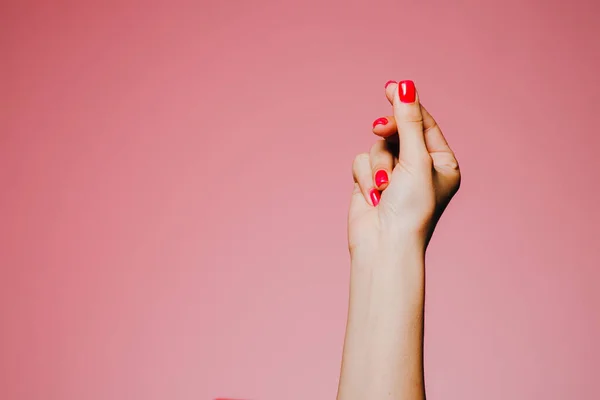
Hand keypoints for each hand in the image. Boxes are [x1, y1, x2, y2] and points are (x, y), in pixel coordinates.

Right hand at [348, 80, 460, 257]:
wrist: (384, 244)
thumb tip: (405, 86)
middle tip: (379, 129)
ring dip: (378, 165)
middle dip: (388, 135)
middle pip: (398, 131)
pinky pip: (361, 162)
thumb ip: (408, 122)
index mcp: (441, 163)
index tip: (391, 86)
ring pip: (377, 147)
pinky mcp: (371, 183)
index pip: (424, 124)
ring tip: (383, 188)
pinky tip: (373, 197)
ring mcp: (394, 176)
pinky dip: (365, 178)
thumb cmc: (411, 208)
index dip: (407, 105)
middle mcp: (419, 168)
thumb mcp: (415, 160)